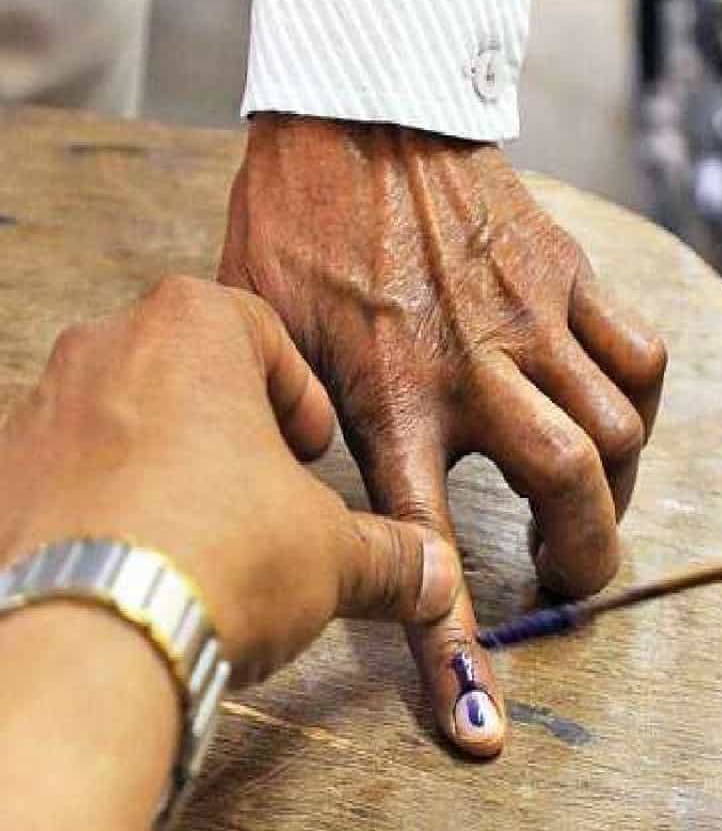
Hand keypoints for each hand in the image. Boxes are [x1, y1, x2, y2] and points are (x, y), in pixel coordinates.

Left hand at [0, 277, 459, 685]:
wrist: (89, 641)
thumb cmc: (212, 555)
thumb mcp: (332, 552)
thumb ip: (389, 553)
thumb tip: (429, 570)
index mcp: (191, 329)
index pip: (262, 329)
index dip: (301, 394)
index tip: (312, 448)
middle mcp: (102, 351)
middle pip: (184, 370)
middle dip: (230, 427)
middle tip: (264, 490)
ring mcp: (37, 413)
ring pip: (119, 420)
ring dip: (165, 465)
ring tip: (202, 536)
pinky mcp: (0, 479)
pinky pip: (63, 476)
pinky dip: (105, 507)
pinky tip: (143, 563)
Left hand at [219, 114, 666, 754]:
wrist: (361, 122)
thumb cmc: (302, 228)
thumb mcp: (268, 337)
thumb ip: (306, 427)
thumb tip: (332, 504)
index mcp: (389, 395)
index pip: (425, 542)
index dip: (455, 648)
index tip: (482, 724)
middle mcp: (475, 367)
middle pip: (573, 487)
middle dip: (588, 558)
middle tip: (571, 577)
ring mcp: (533, 320)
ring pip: (621, 430)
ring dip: (617, 486)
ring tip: (589, 496)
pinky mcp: (570, 277)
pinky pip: (642, 355)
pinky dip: (644, 402)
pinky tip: (614, 410)